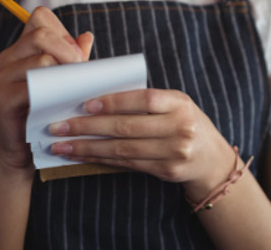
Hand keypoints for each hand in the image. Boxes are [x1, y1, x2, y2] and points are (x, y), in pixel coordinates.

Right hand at [0, 6, 93, 174]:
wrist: (25, 146)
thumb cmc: (48, 108)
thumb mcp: (64, 79)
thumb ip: (74, 57)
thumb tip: (87, 36)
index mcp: (22, 48)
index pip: (40, 17)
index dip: (63, 30)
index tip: (76, 54)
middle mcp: (9, 57)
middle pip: (41, 34)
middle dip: (69, 50)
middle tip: (81, 70)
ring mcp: (4, 77)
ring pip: (41, 59)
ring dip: (66, 73)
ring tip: (75, 88)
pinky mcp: (4, 99)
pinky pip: (33, 86)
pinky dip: (54, 91)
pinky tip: (64, 101)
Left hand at [48, 89, 235, 199]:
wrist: (211, 158)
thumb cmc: (185, 123)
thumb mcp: (175, 105)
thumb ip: (146, 102)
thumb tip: (97, 100)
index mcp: (180, 103)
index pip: (144, 100)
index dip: (114, 102)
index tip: (85, 105)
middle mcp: (180, 127)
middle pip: (127, 127)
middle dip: (88, 127)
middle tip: (59, 126)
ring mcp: (175, 152)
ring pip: (123, 149)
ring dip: (87, 147)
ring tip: (61, 145)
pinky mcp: (167, 171)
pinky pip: (128, 164)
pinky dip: (102, 159)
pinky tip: (83, 156)